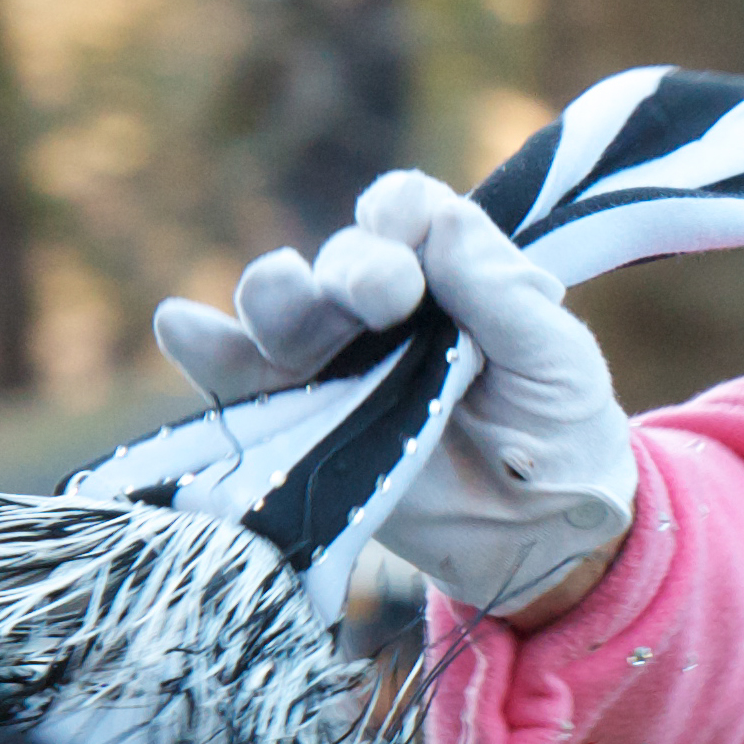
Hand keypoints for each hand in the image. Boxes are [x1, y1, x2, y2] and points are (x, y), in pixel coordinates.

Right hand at [154, 172, 635, 618]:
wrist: (541, 533)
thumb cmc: (562, 427)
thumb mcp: (556, 356)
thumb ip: (499, 291)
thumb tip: (440, 218)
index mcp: (452, 270)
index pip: (406, 210)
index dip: (400, 212)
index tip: (410, 233)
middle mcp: (385, 304)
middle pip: (342, 258)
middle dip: (356, 268)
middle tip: (389, 296)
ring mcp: (336, 357)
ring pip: (282, 305)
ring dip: (280, 297)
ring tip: (287, 298)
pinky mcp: (299, 416)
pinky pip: (239, 377)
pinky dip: (207, 348)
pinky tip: (181, 324)